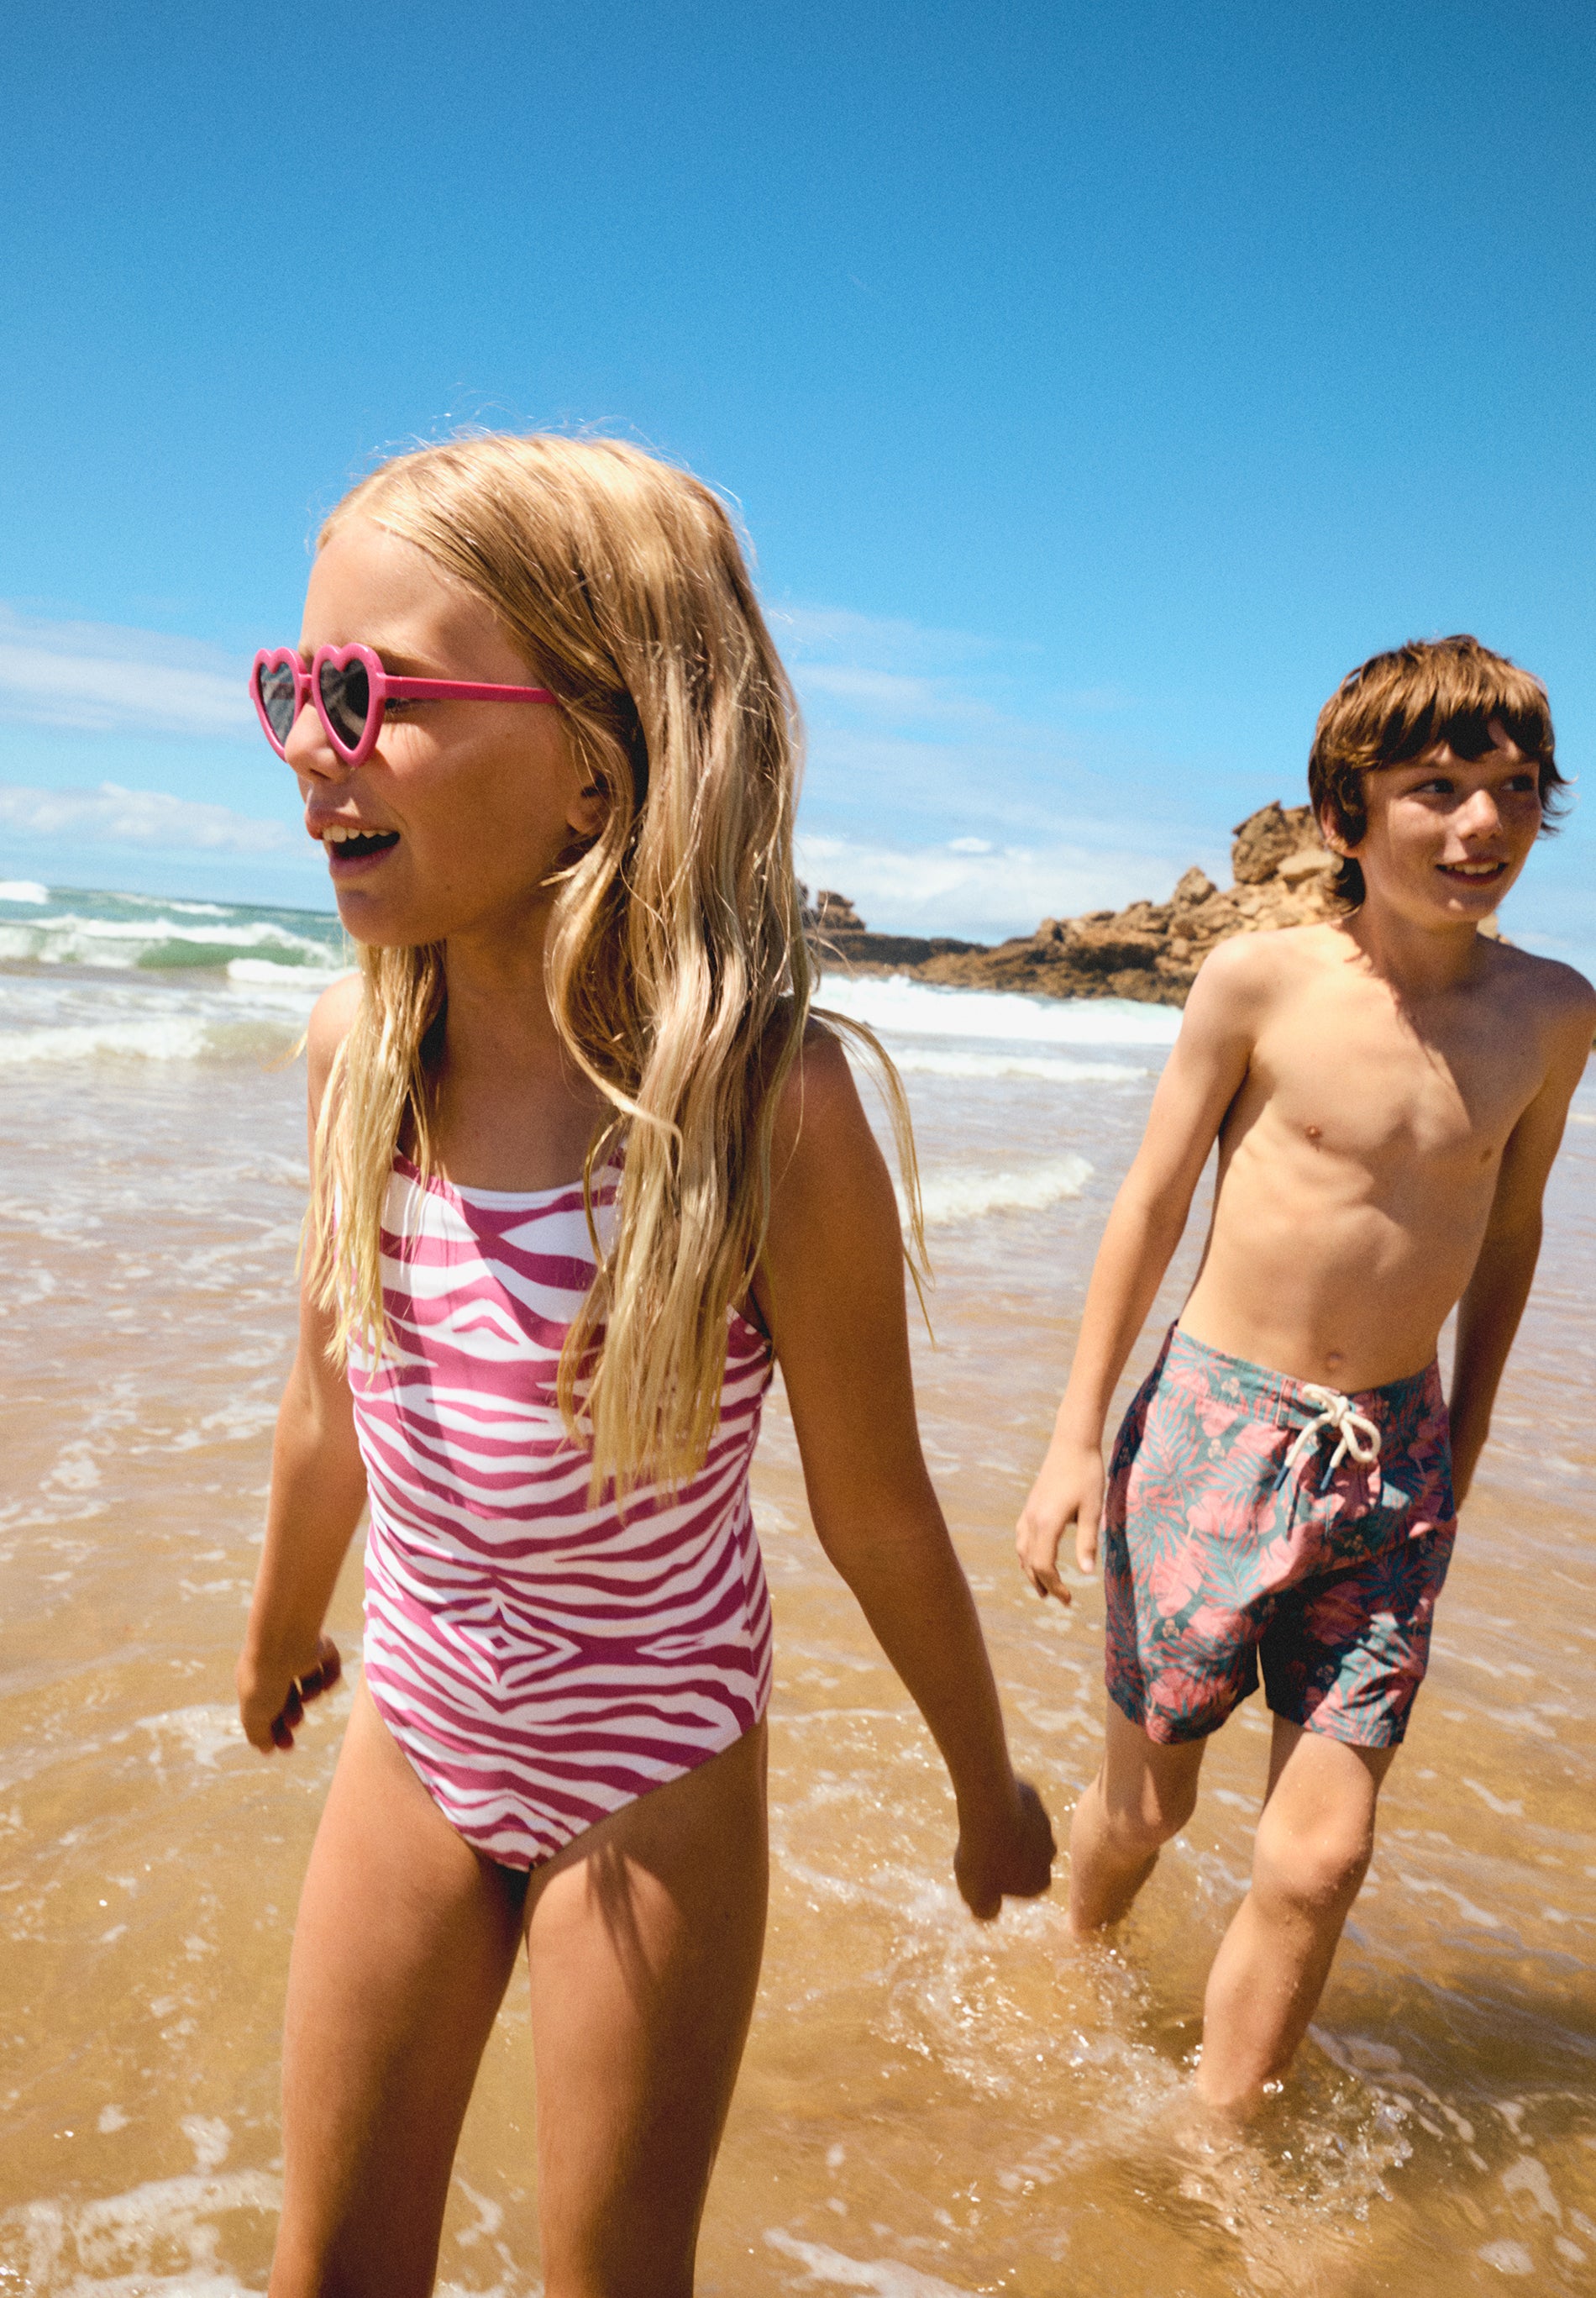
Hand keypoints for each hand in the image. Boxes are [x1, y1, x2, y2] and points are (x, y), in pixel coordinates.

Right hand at [237, 1633, 341, 1753]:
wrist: (283, 1643)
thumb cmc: (264, 1680)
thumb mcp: (255, 1715)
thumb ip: (258, 1734)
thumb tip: (265, 1750)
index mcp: (255, 1681)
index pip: (266, 1709)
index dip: (274, 1730)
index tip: (283, 1748)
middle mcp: (276, 1666)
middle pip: (289, 1698)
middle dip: (293, 1716)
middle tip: (295, 1725)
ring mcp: (298, 1655)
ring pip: (311, 1684)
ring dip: (311, 1697)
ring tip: (305, 1698)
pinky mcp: (320, 1646)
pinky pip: (330, 1667)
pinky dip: (329, 1679)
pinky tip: (322, 1684)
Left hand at [954, 1778, 1055, 1919]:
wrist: (989, 1808)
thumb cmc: (983, 1856)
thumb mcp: (976, 1894)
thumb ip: (985, 1910)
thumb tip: (991, 1912)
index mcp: (1040, 1881)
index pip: (1024, 1886)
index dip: (1003, 1881)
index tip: (985, 1873)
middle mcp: (1049, 1854)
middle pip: (1028, 1857)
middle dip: (1010, 1854)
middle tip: (984, 1848)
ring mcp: (1044, 1823)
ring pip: (1025, 1830)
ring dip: (1009, 1829)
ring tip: (984, 1827)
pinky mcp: (1034, 1798)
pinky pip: (1018, 1805)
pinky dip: (1005, 1806)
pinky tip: (988, 1806)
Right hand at [1016, 1436, 1103, 1599]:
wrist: (1072, 1443)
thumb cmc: (1087, 1474)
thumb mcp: (1093, 1509)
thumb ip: (1088, 1541)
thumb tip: (1086, 1572)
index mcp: (1047, 1524)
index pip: (1044, 1566)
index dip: (1055, 1586)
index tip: (1069, 1599)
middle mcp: (1032, 1520)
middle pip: (1030, 1562)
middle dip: (1043, 1584)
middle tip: (1059, 1600)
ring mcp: (1028, 1512)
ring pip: (1022, 1551)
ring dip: (1031, 1571)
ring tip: (1042, 1587)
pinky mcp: (1030, 1505)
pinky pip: (1021, 1537)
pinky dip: (1025, 1554)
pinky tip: (1033, 1557)